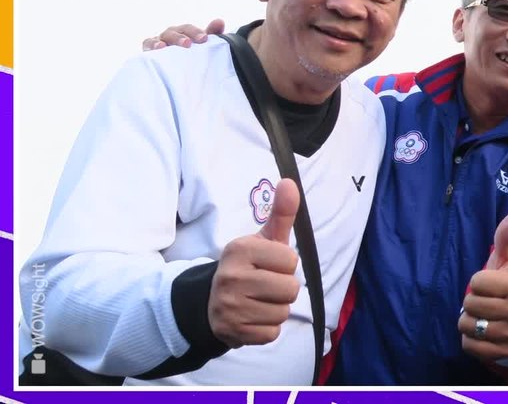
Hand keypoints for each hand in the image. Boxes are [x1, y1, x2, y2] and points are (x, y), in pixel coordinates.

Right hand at [143, 18, 225, 50]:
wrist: (175, 65)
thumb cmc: (191, 52)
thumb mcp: (202, 44)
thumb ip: (212, 33)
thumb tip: (219, 21)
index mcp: (184, 32)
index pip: (189, 29)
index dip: (195, 32)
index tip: (204, 39)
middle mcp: (171, 34)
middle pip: (174, 32)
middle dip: (180, 37)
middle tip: (187, 44)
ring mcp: (159, 40)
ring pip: (160, 38)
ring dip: (161, 41)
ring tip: (162, 47)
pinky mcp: (149, 48)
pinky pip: (147, 45)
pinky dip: (150, 46)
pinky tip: (153, 50)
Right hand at [208, 178, 301, 346]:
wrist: (209, 302)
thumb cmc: (247, 267)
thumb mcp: (262, 239)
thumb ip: (280, 213)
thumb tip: (290, 182)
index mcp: (240, 250)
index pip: (291, 260)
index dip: (285, 264)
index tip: (269, 265)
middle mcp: (231, 277)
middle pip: (290, 289)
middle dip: (283, 289)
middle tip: (265, 286)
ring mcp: (229, 306)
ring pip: (282, 312)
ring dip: (276, 309)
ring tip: (259, 301)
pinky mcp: (232, 332)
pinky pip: (271, 333)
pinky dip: (267, 328)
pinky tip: (253, 318)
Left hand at [459, 210, 507, 360]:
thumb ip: (507, 235)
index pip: (476, 282)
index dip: (479, 281)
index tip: (492, 284)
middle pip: (470, 304)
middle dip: (473, 301)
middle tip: (487, 301)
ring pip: (467, 326)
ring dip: (470, 321)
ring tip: (485, 316)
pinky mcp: (504, 352)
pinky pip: (469, 345)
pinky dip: (471, 339)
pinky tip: (484, 332)